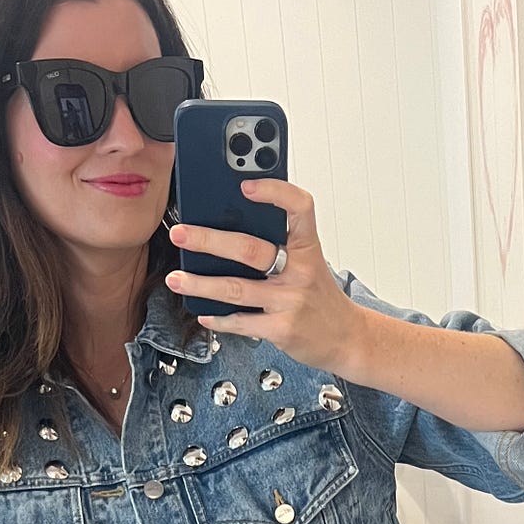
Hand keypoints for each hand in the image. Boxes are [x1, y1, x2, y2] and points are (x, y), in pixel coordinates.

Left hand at [165, 178, 365, 369]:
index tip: (246, 186)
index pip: (299, 208)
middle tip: (181, 234)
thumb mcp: (310, 262)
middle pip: (249, 249)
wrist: (346, 338)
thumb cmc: (320, 297)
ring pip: (236, 289)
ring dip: (201, 284)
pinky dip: (219, 319)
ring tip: (177, 279)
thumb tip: (230, 227)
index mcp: (308, 248)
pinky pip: (242, 322)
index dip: (275, 192)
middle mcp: (300, 272)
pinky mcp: (282, 329)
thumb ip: (281, 244)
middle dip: (209, 241)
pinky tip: (204, 313)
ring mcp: (290, 302)